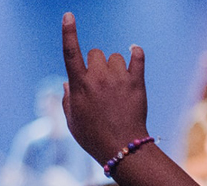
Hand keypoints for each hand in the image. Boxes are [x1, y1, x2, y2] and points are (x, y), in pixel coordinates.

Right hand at [61, 13, 148, 163]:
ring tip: (117, 86)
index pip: (70, 52)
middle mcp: (98, 78)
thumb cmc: (93, 138)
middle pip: (96, 53)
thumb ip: (68, 99)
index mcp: (79, 85)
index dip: (69, 32)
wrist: (122, 149)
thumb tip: (68, 83)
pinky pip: (138, 58)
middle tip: (101, 83)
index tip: (69, 16)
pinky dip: (136, 54)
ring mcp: (119, 79)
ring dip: (115, 67)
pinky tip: (134, 52)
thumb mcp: (72, 120)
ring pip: (115, 58)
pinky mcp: (137, 84)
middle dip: (96, 64)